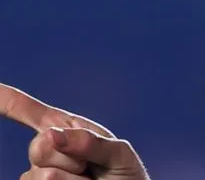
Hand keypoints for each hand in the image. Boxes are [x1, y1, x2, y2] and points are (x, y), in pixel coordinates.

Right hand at [1, 83, 149, 179]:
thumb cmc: (125, 177)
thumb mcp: (120, 155)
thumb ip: (92, 142)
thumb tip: (53, 135)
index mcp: (69, 130)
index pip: (31, 112)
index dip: (6, 100)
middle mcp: (49, 151)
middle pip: (38, 147)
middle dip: (71, 159)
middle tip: (91, 168)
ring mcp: (39, 174)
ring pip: (40, 176)